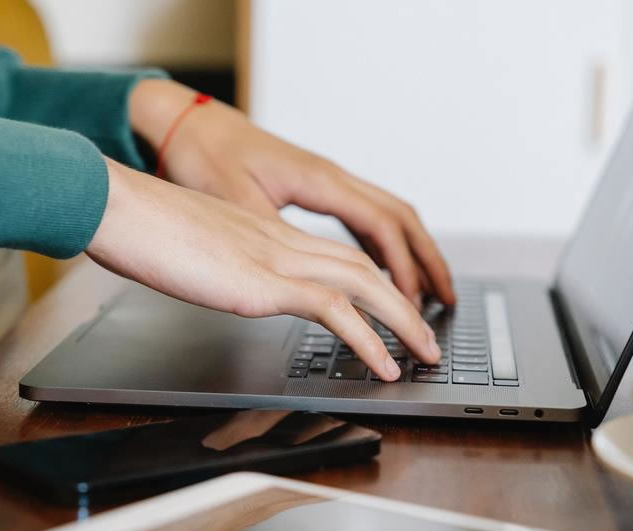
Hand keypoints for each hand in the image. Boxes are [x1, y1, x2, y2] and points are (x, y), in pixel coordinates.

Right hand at [85, 157, 441, 380]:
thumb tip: (223, 285)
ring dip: (403, 322)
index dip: (373, 284)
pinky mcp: (263, 282)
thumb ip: (219, 267)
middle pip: (365, 269)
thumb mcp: (193, 251)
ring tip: (425, 354)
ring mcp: (276, 258)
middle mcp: (281, 242)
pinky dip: (369, 340)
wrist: (116, 206)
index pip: (337, 257)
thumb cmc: (139, 229)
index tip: (393, 310)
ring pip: (364, 285)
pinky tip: (384, 365)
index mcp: (266, 235)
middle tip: (428, 338)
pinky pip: (334, 311)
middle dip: (405, 304)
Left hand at [128, 79, 455, 308]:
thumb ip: (272, 239)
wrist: (186, 122)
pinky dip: (384, 246)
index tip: (413, 307)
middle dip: (428, 262)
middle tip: (447, 302)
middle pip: (402, 219)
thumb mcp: (234, 201)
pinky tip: (382, 270)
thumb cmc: (205, 154)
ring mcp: (326, 180)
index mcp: (320, 181)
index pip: (382, 227)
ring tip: (427, 293)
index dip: (403, 270)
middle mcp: (332, 177)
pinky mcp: (314, 187)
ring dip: (412, 254)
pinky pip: (365, 217)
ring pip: (388, 216)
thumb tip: (304, 279)